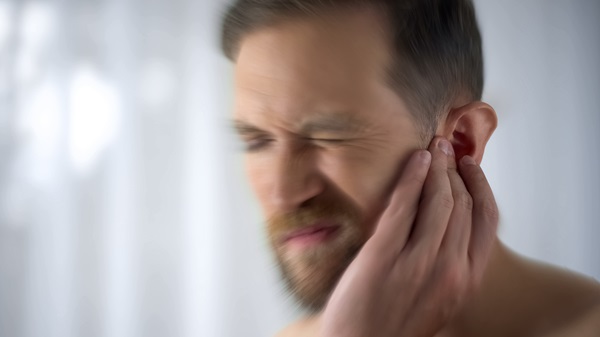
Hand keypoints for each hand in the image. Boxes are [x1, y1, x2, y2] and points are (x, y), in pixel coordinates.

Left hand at [319, 137, 498, 336]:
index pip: (486, 220)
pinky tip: (415, 161)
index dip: (481, 186)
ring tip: (433, 148)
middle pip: (461, 204)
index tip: (470, 166)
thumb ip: (450, 266)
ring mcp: (415, 262)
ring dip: (437, 166)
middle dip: (455, 169)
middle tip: (447, 148)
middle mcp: (448, 270)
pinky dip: (412, 177)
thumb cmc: (396, 325)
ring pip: (437, 200)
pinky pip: (402, 206)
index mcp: (466, 281)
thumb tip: (449, 226)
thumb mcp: (439, 300)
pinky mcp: (382, 256)